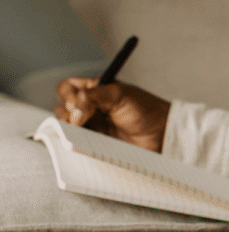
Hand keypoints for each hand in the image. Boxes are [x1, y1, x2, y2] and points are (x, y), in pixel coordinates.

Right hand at [54, 78, 171, 151]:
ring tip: (84, 134)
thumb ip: (92, 97)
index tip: (76, 106)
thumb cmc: (146, 111)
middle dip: (66, 115)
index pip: (67, 88)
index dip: (67, 96)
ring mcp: (92, 126)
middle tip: (80, 122)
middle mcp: (90, 107)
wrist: (162, 135)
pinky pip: (77, 143)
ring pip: (66, 127)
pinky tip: (85, 144)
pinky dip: (76, 143)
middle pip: (62, 108)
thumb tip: (73, 113)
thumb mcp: (119, 95)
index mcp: (95, 90)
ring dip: (69, 130)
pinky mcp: (95, 143)